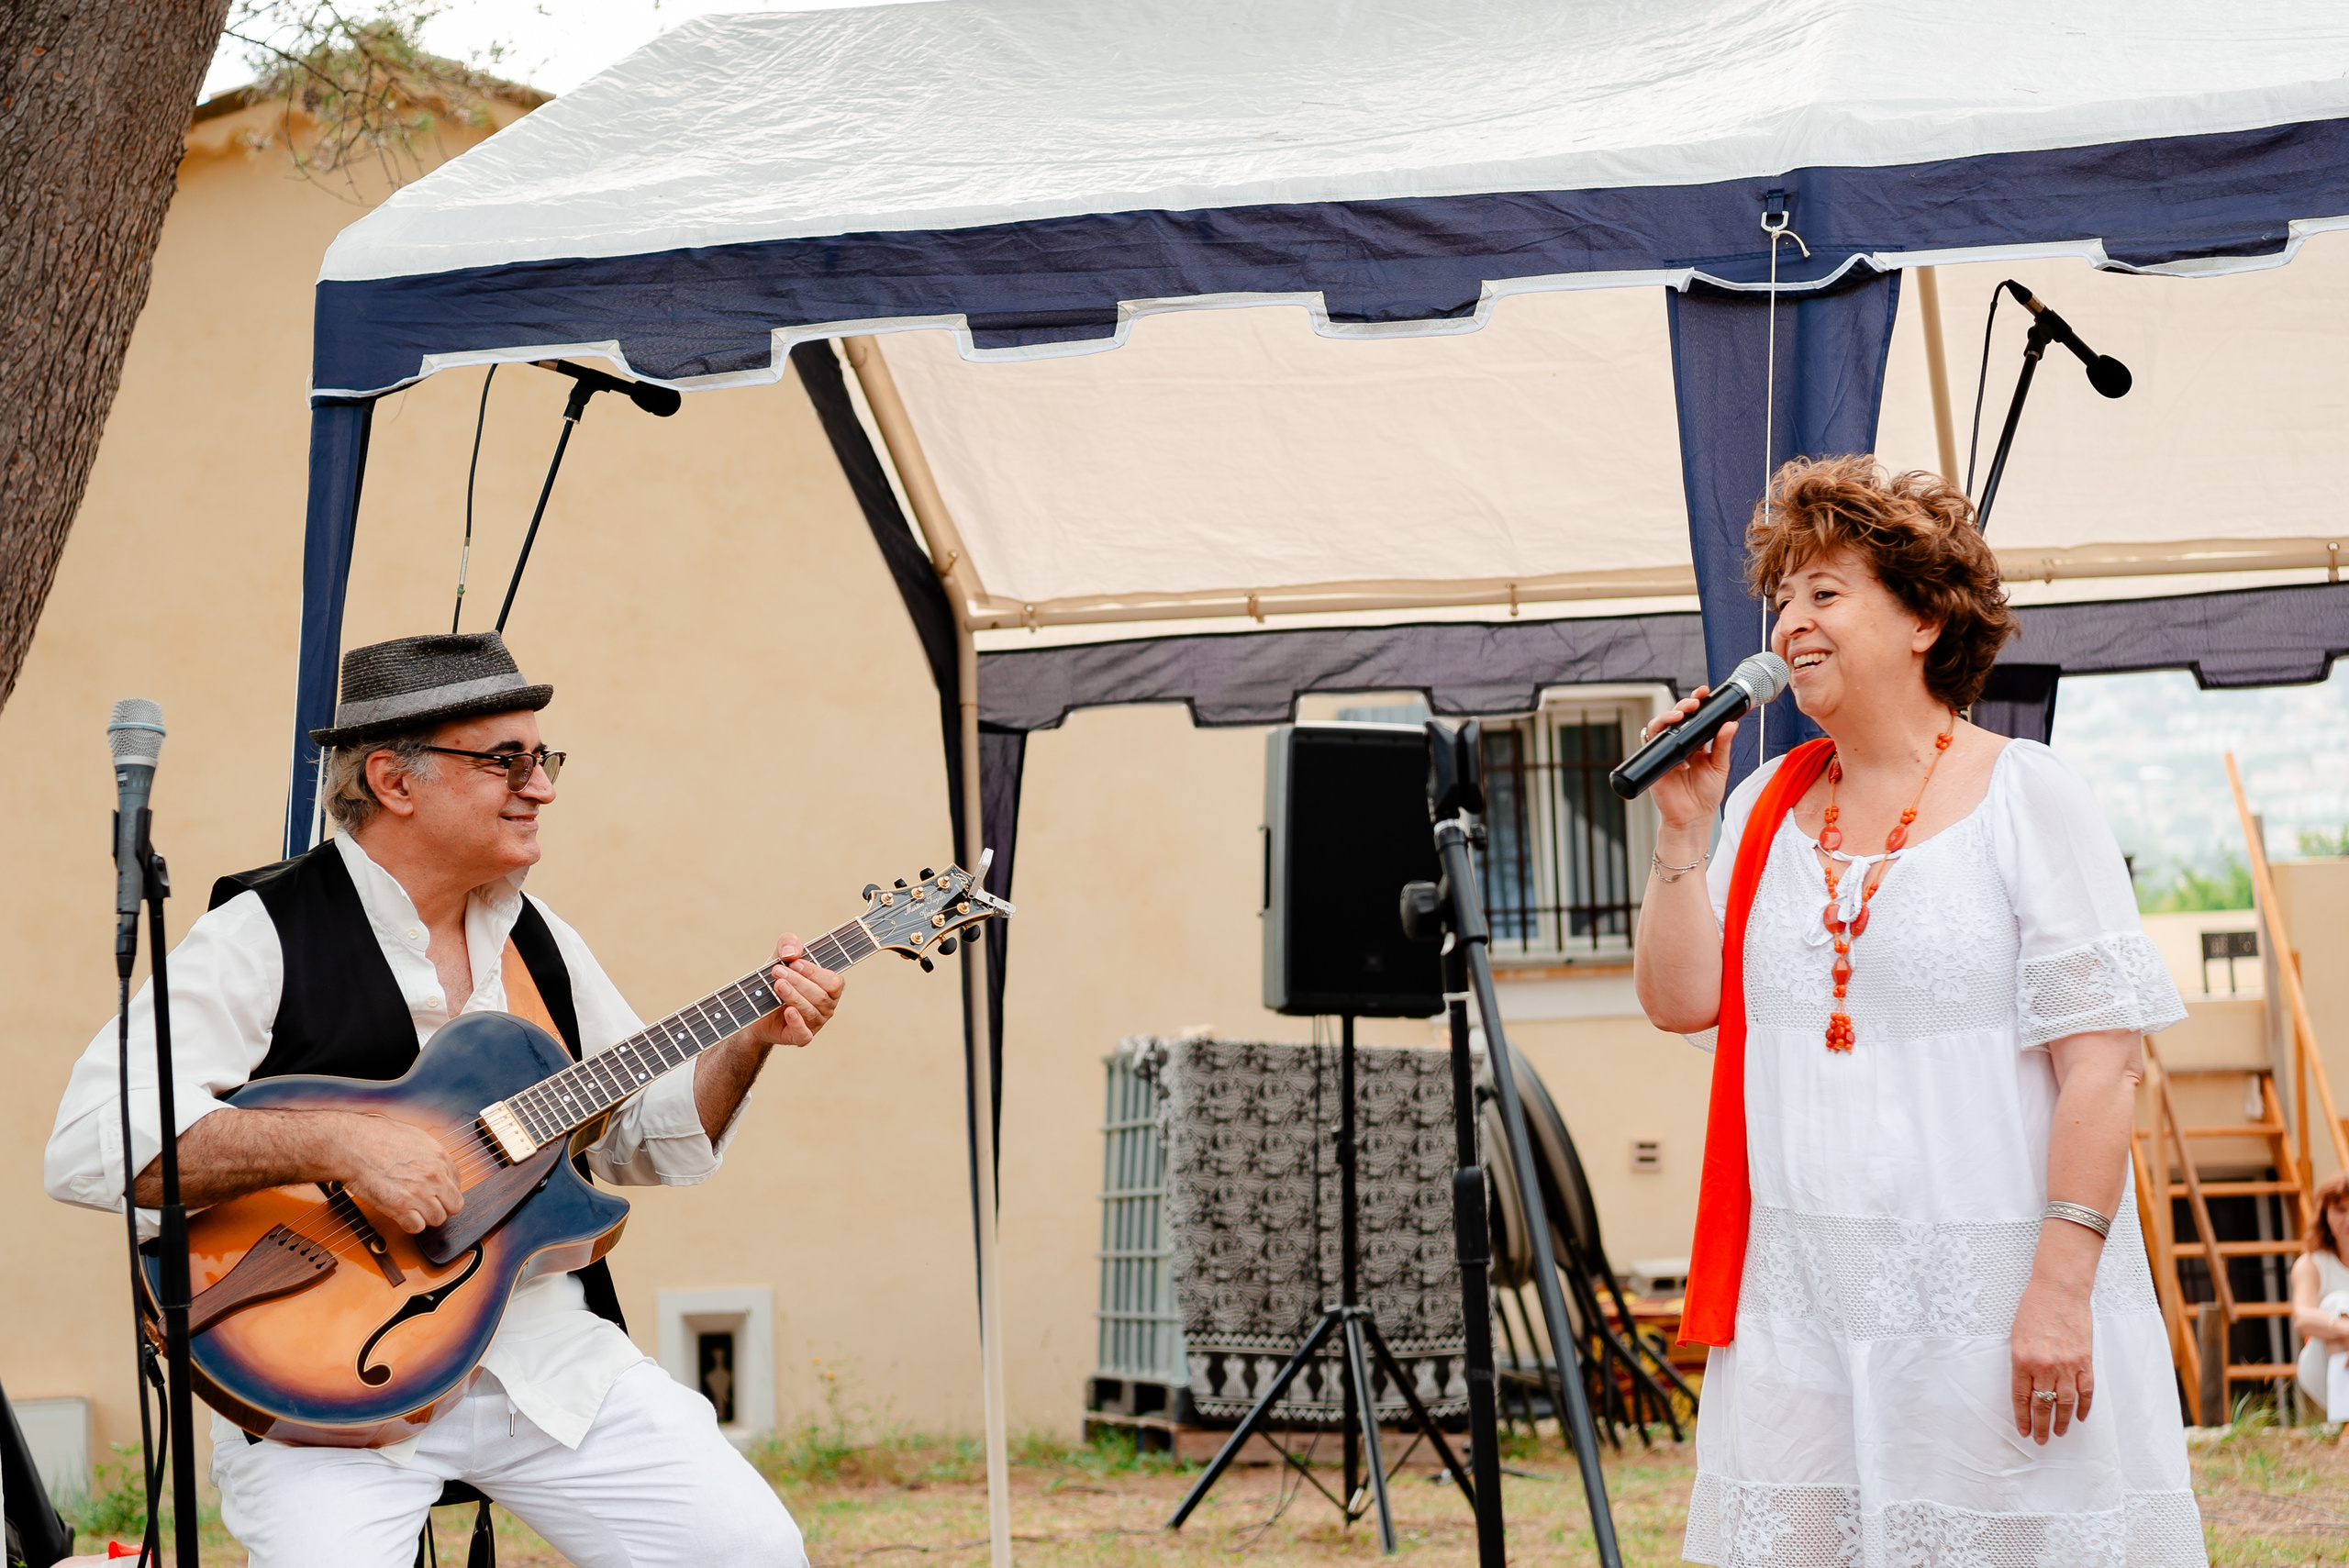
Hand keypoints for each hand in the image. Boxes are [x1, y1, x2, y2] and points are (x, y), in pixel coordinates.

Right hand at [331, 1113, 462, 1234]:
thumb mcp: (413, 1136)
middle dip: (442, 1206)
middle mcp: (434, 1175)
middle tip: (427, 1204)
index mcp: (439, 1156)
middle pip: (454, 1205)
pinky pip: (416, 1227)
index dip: (445, 1189)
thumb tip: (435, 1163)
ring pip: (437, 1219)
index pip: (458, 1182)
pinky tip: (401, 1215)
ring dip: (425, 1217)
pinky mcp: (399, 1207)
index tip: (436, 1192)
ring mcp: (418, 1193)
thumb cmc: (375, 1136)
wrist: (351, 1145)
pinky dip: (409, 1224)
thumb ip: (429, 1153)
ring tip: (411, 1209)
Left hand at [749, 934, 843, 1048]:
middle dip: (798, 982)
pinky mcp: (801, 1038)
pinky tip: (788, 1011)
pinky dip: (797, 1023)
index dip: (815, 972)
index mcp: (829, 987)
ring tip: (777, 985)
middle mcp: (826, 1006)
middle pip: (820, 996)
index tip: (793, 963)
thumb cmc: (774, 979)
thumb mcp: (778, 957)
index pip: (833, 982)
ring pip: (811, 1012)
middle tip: (777, 972)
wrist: (754, 1007)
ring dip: (794, 996)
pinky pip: (804, 1034)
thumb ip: (788, 944)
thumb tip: (792, 953)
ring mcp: (815, 1023)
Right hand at [1640, 688, 1737, 834]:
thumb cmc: (1706, 795)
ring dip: (1667, 716)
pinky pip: (1651, 743)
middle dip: (1683, 704)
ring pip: (1660, 725)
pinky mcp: (1655, 761)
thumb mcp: (1720, 767)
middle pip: (1676, 716)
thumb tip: (1731, 724)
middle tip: (1694, 702)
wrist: (1692, 818)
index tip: (1705, 692)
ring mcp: (1666, 752)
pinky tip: (1677, 747)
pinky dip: (1660, 738)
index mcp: (1697, 742)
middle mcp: (1680, 744)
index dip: (1697, 701)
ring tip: (1680, 714)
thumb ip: (1723, 745)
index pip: (1695, 717)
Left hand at [2010, 1277, 2093, 1442]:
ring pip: (2064, 1403)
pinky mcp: (2084, 1361)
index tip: (2023, 1431)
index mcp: (2022, 1360)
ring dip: (2060, 1421)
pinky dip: (2083, 1407)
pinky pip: (2085, 1391)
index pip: (2021, 1397)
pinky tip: (2078, 1417)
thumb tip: (2025, 1386)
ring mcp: (2066, 1365)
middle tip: (2040, 1440)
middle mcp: (2044, 1366)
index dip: (2022, 1417)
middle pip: (2042, 1405)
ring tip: (2057, 1434)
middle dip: (2040, 1425)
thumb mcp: (2016, 1335)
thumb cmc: (2033, 1308)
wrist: (2059, 1291)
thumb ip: (2021, 1362)